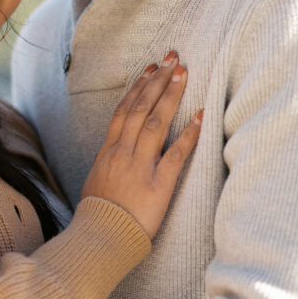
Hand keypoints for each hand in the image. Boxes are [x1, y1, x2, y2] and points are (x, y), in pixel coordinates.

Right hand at [81, 52, 201, 239]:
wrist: (101, 239)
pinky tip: (200, 116)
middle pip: (141, 108)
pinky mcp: (159, 184)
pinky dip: (189, 134)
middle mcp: (123, 152)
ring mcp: (140, 167)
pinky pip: (176, 154)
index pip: (125, 110)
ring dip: (171, 95)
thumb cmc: (98, 215)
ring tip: (183, 73)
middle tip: (172, 59)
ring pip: (156, 122)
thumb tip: (114, 150)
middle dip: (158, 81)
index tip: (150, 69)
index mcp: (109, 151)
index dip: (138, 87)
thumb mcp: (96, 180)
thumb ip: (108, 161)